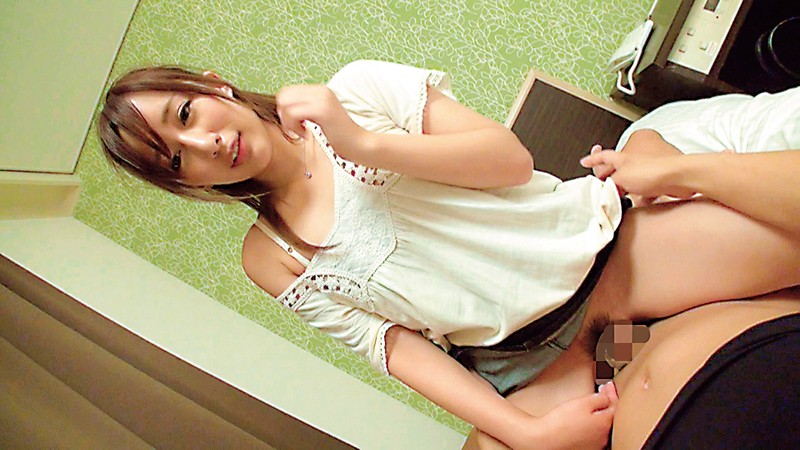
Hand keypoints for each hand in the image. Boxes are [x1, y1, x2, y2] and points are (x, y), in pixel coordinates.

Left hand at [275, 84, 372, 160]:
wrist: (359, 144)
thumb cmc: (339, 135)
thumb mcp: (320, 117)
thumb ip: (305, 108)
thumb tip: (282, 108)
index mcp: (320, 90)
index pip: (287, 91)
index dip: (284, 109)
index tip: (295, 123)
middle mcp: (320, 90)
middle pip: (283, 95)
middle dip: (283, 114)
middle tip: (295, 128)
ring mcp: (321, 99)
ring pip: (285, 104)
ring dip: (288, 122)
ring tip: (302, 132)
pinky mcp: (321, 110)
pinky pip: (292, 113)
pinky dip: (293, 127)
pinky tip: (306, 134)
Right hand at [529, 382, 617, 449]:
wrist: (545, 440)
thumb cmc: (561, 422)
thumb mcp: (583, 402)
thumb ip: (599, 398)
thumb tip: (607, 396)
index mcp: (605, 423)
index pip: (616, 405)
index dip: (612, 393)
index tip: (608, 386)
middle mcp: (604, 436)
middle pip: (610, 416)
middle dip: (608, 403)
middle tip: (603, 392)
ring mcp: (595, 444)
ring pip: (602, 425)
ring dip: (600, 414)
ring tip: (592, 406)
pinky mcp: (585, 448)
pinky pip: (593, 434)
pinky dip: (592, 425)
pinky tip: (583, 421)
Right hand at [580, 148, 695, 200]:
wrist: (679, 178)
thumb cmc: (654, 170)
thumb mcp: (620, 177)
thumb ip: (609, 184)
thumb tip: (605, 190)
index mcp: (625, 153)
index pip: (604, 156)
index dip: (593, 159)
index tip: (585, 162)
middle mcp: (637, 157)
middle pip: (617, 169)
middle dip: (611, 178)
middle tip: (603, 186)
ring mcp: (649, 167)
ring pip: (632, 180)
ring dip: (627, 190)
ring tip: (623, 197)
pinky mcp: (659, 178)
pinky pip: (645, 188)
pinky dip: (642, 195)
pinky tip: (640, 201)